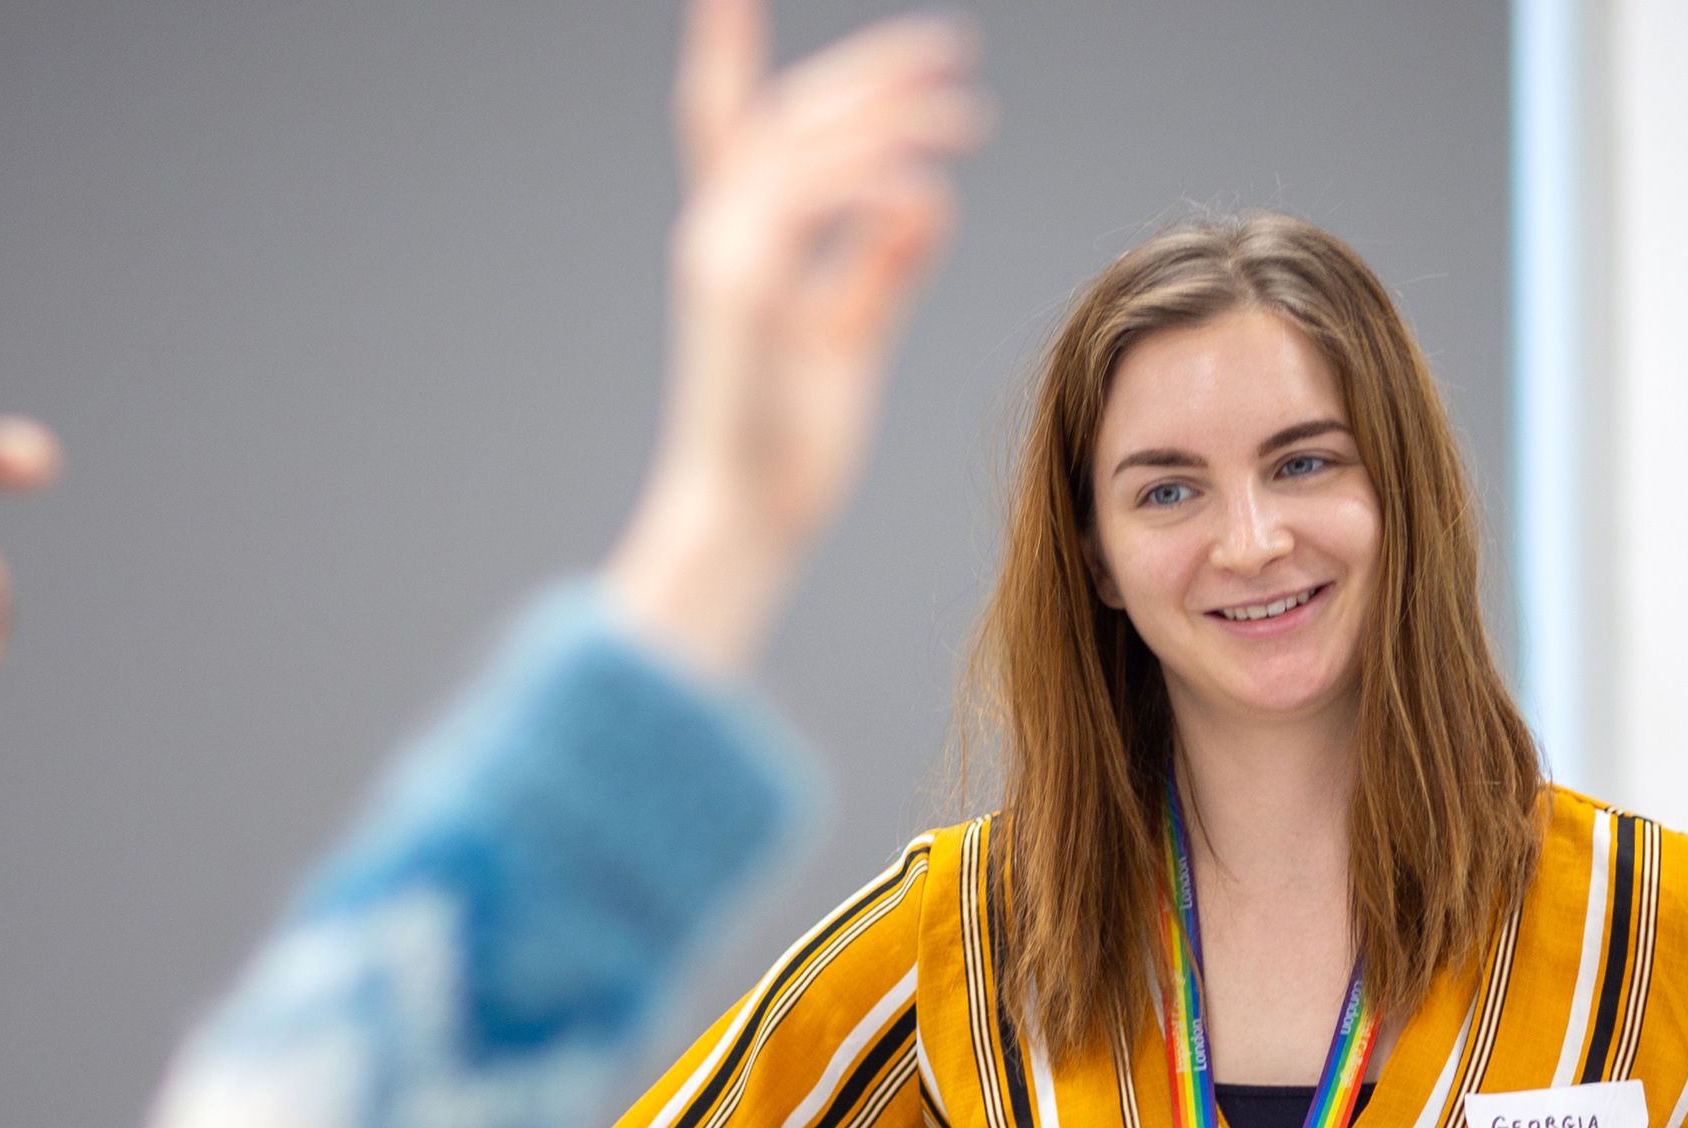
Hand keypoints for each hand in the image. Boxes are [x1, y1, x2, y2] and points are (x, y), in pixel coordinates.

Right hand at [603, 0, 988, 675]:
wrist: (748, 520)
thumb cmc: (786, 448)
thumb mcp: (845, 342)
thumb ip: (879, 268)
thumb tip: (924, 201)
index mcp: (739, 246)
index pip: (728, 126)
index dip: (726, 52)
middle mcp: (720, 237)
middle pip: (786, 114)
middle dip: (868, 70)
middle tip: (950, 46)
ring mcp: (724, 259)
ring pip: (800, 142)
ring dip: (887, 113)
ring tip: (967, 112)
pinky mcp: (743, 293)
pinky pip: (809, 200)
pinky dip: (869, 181)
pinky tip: (925, 188)